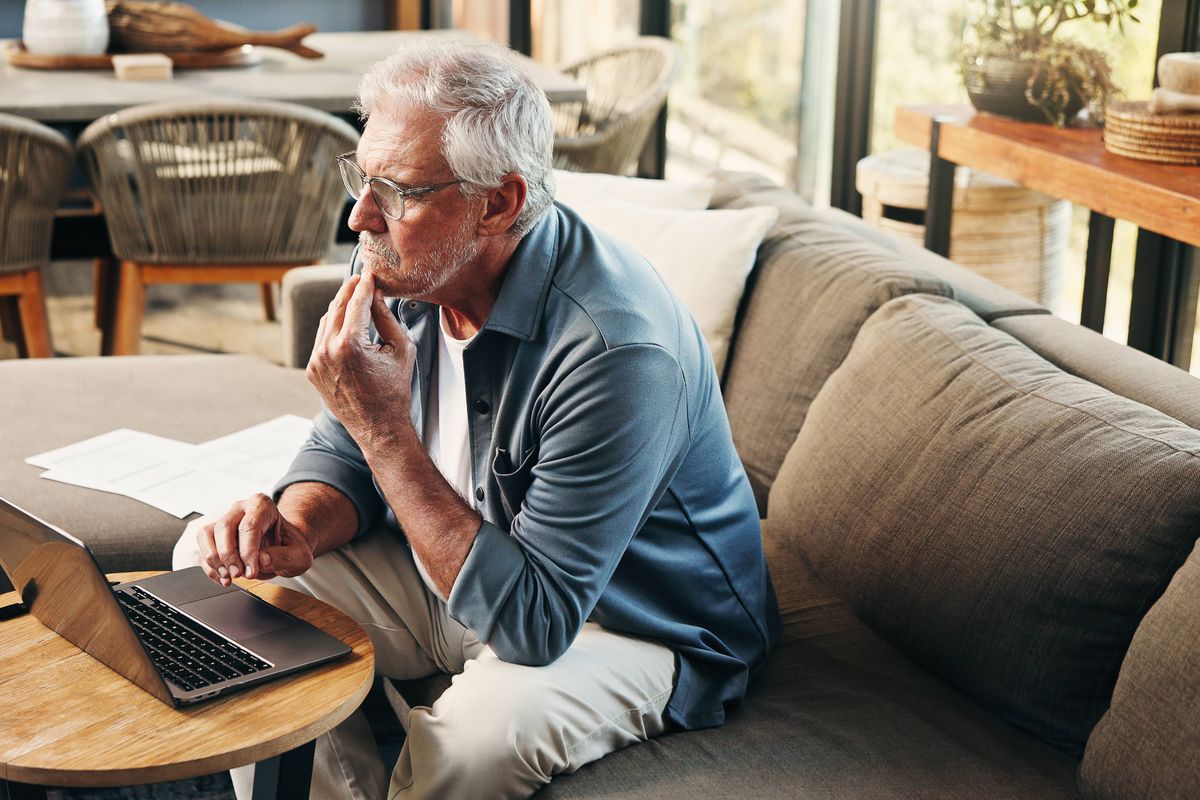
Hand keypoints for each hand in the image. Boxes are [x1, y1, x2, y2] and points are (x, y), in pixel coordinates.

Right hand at [188, 493, 313, 585]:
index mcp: (262, 505)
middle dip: (228, 555)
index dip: (248, 552)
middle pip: (224, 527)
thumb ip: (285, 556)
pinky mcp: (215, 536)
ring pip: (206, 534)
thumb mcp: (299, 555)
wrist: (284, 547)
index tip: (252, 571)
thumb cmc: (291, 547)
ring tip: (229, 577)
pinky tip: (224, 578)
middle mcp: (241, 508)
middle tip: (238, 575)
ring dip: (213, 559)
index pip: (250, 526)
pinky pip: (203, 549)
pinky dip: (210, 567)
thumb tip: (262, 560)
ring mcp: (225, 520)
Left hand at [306, 271, 416, 445]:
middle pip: (337, 307)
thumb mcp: (400, 349)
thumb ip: (386, 318)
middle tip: (360, 278)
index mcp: (350, 345)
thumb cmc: (394, 390)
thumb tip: (375, 295)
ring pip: (326, 321)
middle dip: (349, 290)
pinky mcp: (312, 370)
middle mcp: (327, 351)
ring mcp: (316, 361)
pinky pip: (321, 339)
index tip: (370, 273)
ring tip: (354, 296)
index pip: (357, 302)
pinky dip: (332, 326)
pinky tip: (345, 320)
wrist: (378, 427)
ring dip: (340, 306)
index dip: (365, 284)